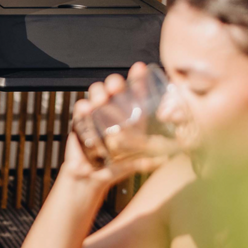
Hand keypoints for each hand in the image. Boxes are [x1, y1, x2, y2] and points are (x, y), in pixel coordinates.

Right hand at [61, 63, 168, 191]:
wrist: (89, 179)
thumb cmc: (113, 168)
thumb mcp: (134, 164)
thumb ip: (147, 162)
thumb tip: (167, 159)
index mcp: (128, 119)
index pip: (134, 94)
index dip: (137, 80)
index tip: (139, 68)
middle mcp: (112, 113)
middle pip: (113, 89)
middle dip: (115, 82)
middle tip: (116, 86)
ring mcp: (95, 116)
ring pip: (97, 94)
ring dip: (99, 92)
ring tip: (102, 99)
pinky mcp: (80, 123)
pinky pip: (80, 109)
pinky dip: (83, 107)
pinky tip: (86, 108)